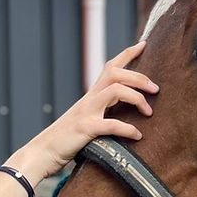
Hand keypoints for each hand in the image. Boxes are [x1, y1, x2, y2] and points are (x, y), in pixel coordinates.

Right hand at [22, 41, 158, 178]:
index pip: (110, 66)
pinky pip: (111, 124)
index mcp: (91, 96)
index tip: (144, 44)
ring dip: (136, 98)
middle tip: (155, 89)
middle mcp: (89, 100)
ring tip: (149, 111)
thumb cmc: (65, 140)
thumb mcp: (85, 120)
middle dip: (139, 77)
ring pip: (115, 91)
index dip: (127, 54)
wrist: (41, 153)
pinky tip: (138, 135)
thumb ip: (101, 113)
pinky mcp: (85, 129)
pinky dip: (128, 129)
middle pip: (116, 73)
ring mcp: (86, 113)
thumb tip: (122, 114)